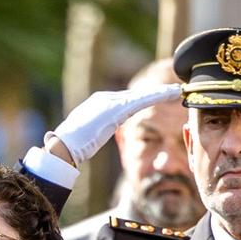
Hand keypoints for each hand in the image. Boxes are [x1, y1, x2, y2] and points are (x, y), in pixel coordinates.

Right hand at [45, 83, 184, 165]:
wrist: (62, 147)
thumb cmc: (68, 148)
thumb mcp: (82, 137)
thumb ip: (89, 132)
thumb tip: (85, 138)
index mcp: (97, 104)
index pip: (127, 100)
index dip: (144, 99)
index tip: (157, 98)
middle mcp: (105, 99)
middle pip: (136, 95)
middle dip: (155, 94)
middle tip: (174, 91)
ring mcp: (110, 103)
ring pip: (142, 96)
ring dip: (161, 94)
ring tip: (177, 91)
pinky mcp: (116, 110)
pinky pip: (142, 101)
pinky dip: (157, 97)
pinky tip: (170, 95)